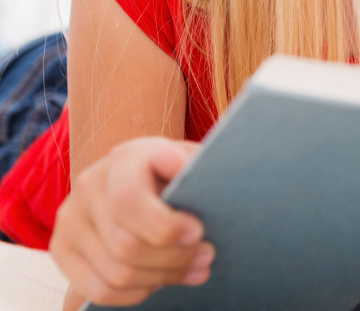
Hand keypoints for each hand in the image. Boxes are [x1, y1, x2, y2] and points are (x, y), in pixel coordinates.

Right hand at [50, 137, 213, 306]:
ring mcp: (70, 218)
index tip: (198, 232)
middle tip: (206, 256)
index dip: (166, 226)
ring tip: (193, 270)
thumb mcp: (190, 159)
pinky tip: (160, 280)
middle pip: (127, 246)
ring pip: (116, 273)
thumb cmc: (175, 171)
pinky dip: (136, 293)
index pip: (130, 201)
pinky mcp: (61, 248)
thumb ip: (190, 164)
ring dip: (162, 278)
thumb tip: (177, 165)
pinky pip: (98, 290)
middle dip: (175, 258)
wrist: (141, 174)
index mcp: (124, 159)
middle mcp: (90, 185)